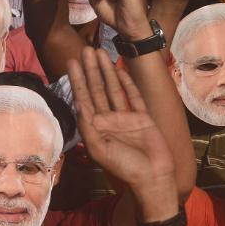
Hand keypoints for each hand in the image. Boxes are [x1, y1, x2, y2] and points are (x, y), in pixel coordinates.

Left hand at [67, 48, 174, 188]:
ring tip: (99, 52)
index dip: (77, 80)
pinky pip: (132, 96)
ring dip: (106, 71)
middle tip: (85, 48)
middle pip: (96, 89)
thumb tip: (79, 105)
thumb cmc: (123, 167)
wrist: (153, 176)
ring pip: (113, 88)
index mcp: (94, 127)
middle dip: (90, 69)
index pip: (83, 98)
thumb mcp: (99, 149)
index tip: (71, 61)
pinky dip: (126, 82)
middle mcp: (107, 119)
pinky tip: (119, 68)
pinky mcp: (142, 117)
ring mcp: (125, 117)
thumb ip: (88, 127)